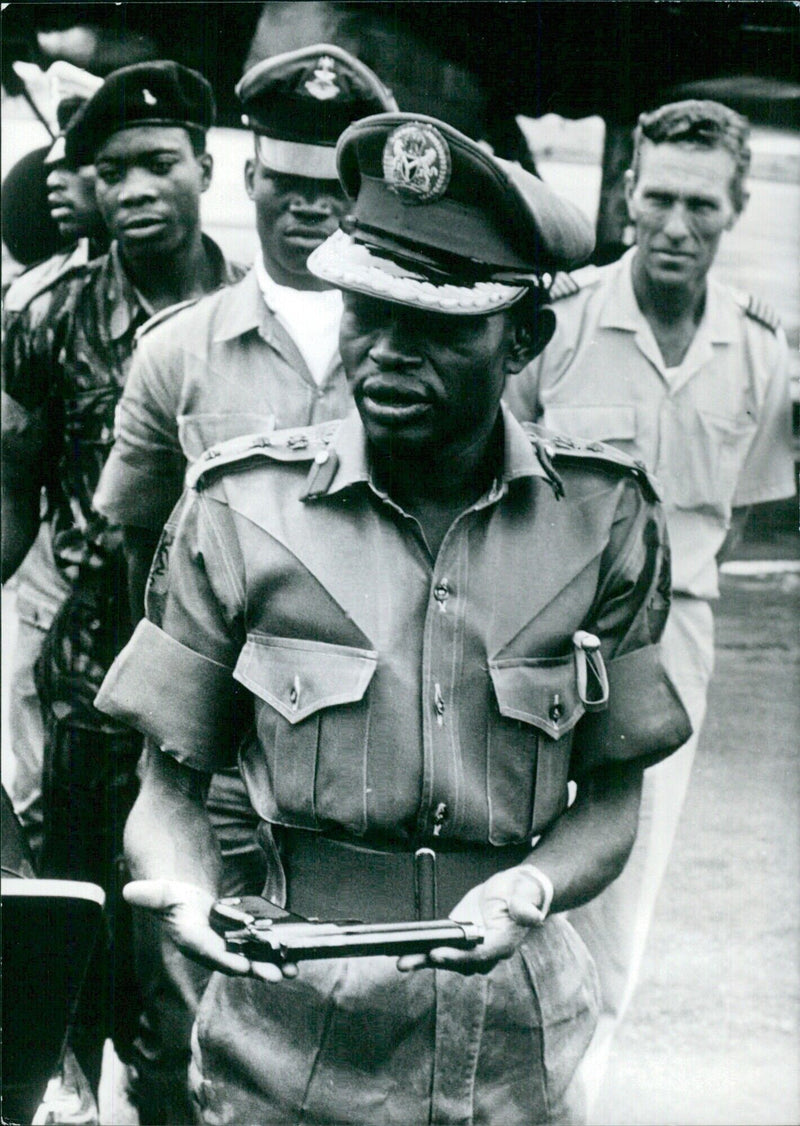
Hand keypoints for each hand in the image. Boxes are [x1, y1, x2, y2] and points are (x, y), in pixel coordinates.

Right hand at [123, 879, 298, 982]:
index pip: (208, 951)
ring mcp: (227, 949)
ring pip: (252, 960)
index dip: (225, 958)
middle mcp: (210, 950)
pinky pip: (259, 952)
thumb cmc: (174, 899)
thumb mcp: (162, 893)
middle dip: (256, 969)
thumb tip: (128, 891)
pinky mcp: (240, 944)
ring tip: (293, 970)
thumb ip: (150, 894)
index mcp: (191, 940)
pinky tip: (294, 960)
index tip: (242, 965)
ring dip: (272, 966)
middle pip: (236, 961)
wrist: (185, 904)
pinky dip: (275, 956)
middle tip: (277, 975)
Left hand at [396, 865, 547, 975]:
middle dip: (435, 962)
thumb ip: (524, 906)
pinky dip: (423, 954)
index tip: (437, 952)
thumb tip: (531, 915)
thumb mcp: (525, 893)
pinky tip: (406, 954)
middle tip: (410, 960)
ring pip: (447, 960)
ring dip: (424, 961)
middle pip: (459, 962)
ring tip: (403, 962)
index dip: (457, 955)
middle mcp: (487, 952)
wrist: (516, 891)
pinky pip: (441, 949)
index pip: (479, 954)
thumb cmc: (522, 891)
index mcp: (503, 942)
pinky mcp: (460, 940)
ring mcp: (472, 949)